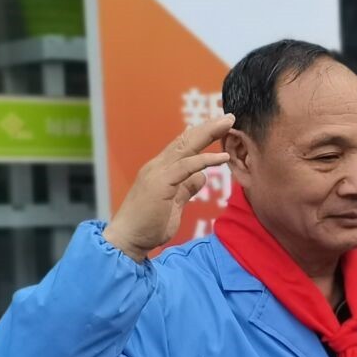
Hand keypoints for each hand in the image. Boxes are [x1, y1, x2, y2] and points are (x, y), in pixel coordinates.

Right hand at [104, 115, 233, 260]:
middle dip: (208, 127)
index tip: (219, 125)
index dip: (201, 134)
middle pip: (186, 140)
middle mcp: (158, 166)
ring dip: (209, 133)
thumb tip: (201, 177)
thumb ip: (186, 189)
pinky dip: (205, 160)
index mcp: (161, 170)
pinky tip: (222, 158)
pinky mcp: (161, 183)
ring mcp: (158, 173)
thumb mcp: (174, 204)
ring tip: (228, 124)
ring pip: (186, 147)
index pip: (183, 147)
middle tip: (228, 116)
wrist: (127, 240)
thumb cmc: (149, 225)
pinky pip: (186, 167)